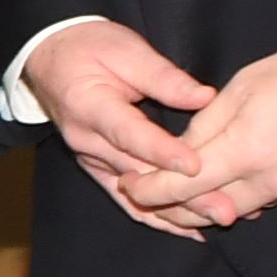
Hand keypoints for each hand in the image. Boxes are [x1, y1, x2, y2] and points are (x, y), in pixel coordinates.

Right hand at [23, 16, 217, 238]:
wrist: (52, 58)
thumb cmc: (90, 47)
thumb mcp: (126, 50)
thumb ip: (164, 76)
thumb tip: (204, 97)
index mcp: (90, 106)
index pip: (130, 135)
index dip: (164, 152)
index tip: (197, 166)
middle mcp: (87, 141)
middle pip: (139, 174)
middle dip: (183, 193)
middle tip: (225, 208)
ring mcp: (91, 159)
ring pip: (136, 194)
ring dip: (177, 211)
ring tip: (216, 221)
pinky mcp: (98, 168)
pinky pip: (127, 200)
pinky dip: (157, 216)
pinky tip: (189, 229)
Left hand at [122, 39, 276, 231]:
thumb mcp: (247, 86)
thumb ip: (209, 123)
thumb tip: (183, 149)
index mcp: (245, 151)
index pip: (181, 184)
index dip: (148, 189)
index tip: (129, 185)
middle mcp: (270, 181)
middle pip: (207, 209)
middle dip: (172, 206)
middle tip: (148, 194)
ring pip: (240, 208)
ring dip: (210, 204)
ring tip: (188, 190)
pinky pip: (272, 200)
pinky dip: (249, 195)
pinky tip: (240, 182)